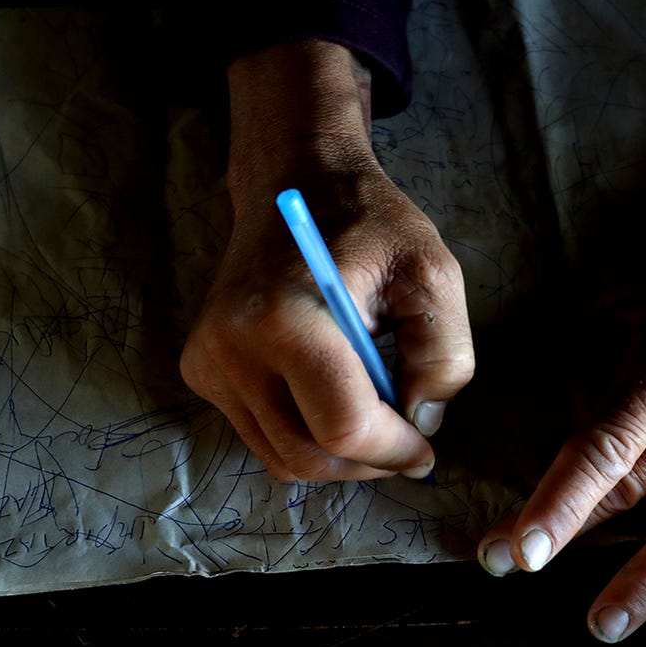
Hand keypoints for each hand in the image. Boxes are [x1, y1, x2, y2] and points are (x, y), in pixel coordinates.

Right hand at [181, 40, 474, 480]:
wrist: (292, 183)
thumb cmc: (367, 223)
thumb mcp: (433, 273)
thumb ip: (444, 356)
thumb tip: (419, 425)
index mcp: (284, 317)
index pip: (341, 426)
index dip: (392, 451)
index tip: (424, 447)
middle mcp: (232, 346)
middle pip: (307, 456)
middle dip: (367, 462)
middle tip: (407, 442)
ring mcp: (208, 361)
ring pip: (281, 457)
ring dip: (337, 456)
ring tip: (374, 416)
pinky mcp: (201, 370)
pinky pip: (261, 435)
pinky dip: (304, 435)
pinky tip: (331, 395)